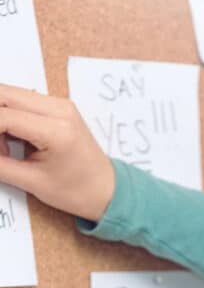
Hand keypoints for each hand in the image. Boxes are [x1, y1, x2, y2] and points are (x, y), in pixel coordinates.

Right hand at [0, 84, 114, 220]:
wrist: (109, 192)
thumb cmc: (78, 192)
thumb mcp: (32, 182)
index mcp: (57, 129)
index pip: (2, 116)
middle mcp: (60, 109)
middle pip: (3, 95)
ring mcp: (61, 106)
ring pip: (9, 96)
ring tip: (4, 151)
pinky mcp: (59, 109)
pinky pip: (22, 103)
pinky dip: (8, 119)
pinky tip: (12, 144)